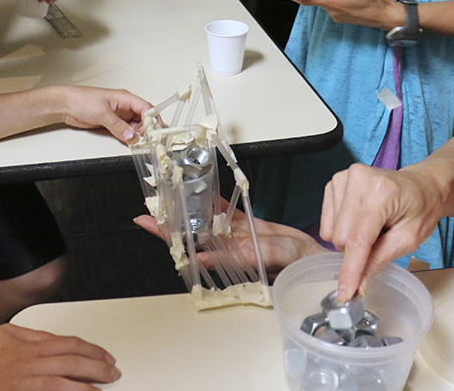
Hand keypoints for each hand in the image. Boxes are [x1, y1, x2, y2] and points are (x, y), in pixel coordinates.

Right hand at [0, 323, 118, 390]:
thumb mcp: (9, 333)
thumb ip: (35, 335)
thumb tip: (56, 339)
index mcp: (32, 345)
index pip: (72, 345)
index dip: (93, 351)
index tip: (106, 357)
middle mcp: (32, 364)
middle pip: (74, 364)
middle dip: (98, 369)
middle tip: (113, 374)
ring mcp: (26, 384)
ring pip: (65, 385)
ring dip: (87, 388)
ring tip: (102, 390)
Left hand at [59, 86, 150, 142]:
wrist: (65, 105)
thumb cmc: (81, 99)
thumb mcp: (102, 112)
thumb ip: (117, 125)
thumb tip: (130, 135)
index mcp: (124, 98)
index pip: (146, 108)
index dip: (152, 120)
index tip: (154, 131)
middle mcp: (123, 107)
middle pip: (143, 118)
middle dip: (146, 129)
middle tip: (147, 140)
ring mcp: (118, 116)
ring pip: (135, 126)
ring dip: (138, 135)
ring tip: (139, 143)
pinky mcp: (111, 124)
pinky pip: (125, 132)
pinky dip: (129, 138)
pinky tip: (130, 143)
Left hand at [134, 203, 325, 272]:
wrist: (309, 257)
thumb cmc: (289, 263)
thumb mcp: (260, 259)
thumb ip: (229, 259)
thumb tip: (197, 260)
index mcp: (222, 256)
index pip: (185, 243)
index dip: (164, 233)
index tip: (144, 221)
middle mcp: (223, 245)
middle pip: (188, 228)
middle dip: (169, 217)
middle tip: (149, 202)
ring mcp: (232, 233)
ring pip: (203, 218)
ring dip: (187, 206)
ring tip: (169, 192)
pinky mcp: (244, 223)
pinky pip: (223, 210)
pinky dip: (212, 200)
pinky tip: (200, 190)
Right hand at [320, 163, 445, 301]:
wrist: (421, 184)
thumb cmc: (420, 208)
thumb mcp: (409, 238)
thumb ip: (380, 260)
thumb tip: (358, 285)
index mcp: (382, 192)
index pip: (359, 239)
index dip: (351, 270)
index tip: (344, 294)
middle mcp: (358, 179)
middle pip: (341, 238)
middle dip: (357, 250)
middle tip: (380, 238)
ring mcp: (343, 177)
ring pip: (331, 232)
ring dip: (349, 238)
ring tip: (372, 225)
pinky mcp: (335, 181)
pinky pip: (327, 221)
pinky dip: (341, 227)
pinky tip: (360, 218)